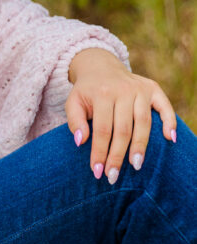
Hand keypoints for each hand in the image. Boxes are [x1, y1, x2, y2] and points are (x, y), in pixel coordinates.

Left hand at [65, 48, 176, 182]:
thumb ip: (74, 121)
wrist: (100, 67)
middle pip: (123, 129)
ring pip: (143, 122)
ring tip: (135, 166)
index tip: (98, 172)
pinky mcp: (153, 88)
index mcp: (102, 93)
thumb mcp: (73, 102)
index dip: (100, 152)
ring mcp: (140, 89)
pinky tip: (170, 139)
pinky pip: (165, 106)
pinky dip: (169, 121)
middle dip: (118, 155)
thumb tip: (80, 141)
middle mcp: (123, 90)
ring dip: (140, 146)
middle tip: (113, 176)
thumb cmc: (87, 92)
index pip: (102, 129)